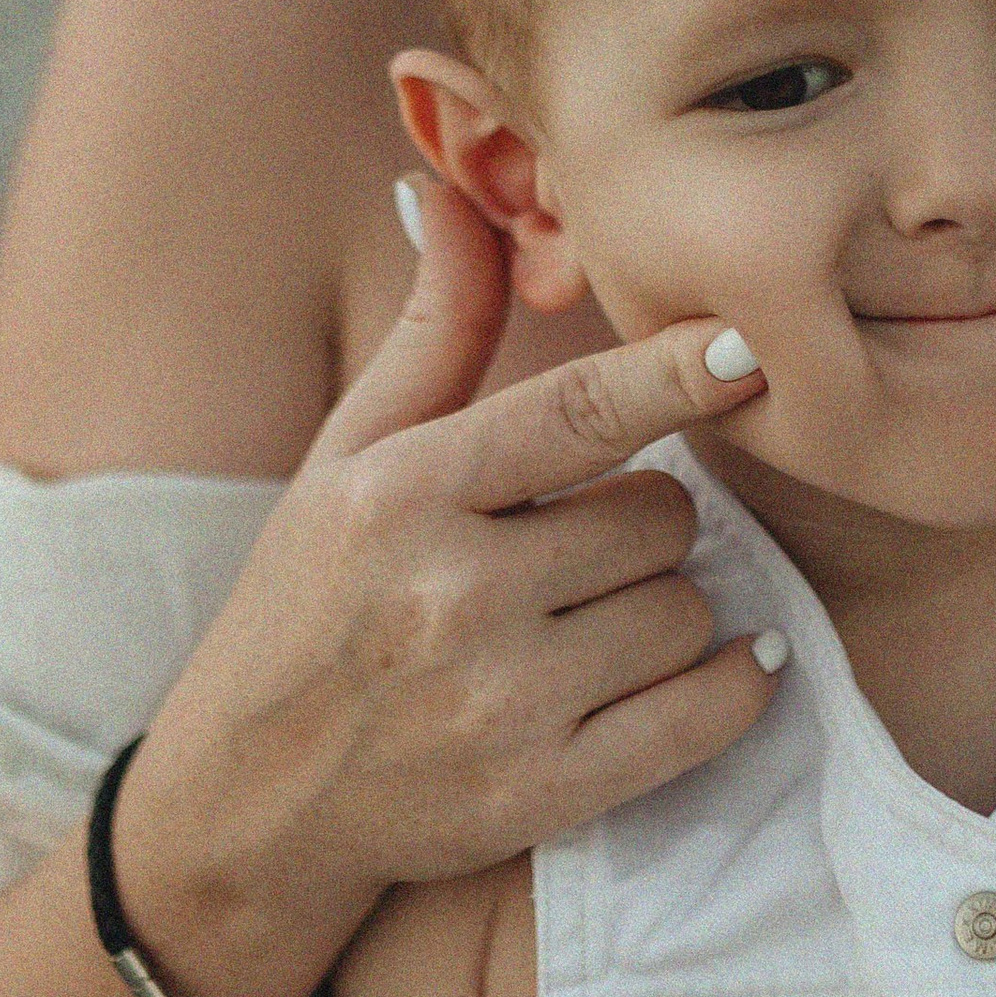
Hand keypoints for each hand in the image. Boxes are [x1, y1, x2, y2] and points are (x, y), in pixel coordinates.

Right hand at [109, 180, 777, 996]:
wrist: (246, 806)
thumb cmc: (307, 603)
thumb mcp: (348, 456)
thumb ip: (433, 330)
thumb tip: (454, 190)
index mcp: (403, 492)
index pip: (579, 412)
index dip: (678, 371)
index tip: (749, 343)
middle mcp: (450, 594)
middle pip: (657, 516)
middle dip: (644, 521)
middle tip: (584, 544)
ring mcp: (499, 705)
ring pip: (686, 609)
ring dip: (670, 605)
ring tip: (598, 618)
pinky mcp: (542, 798)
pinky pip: (700, 715)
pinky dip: (731, 686)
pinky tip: (721, 666)